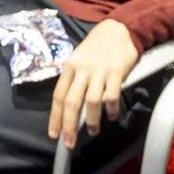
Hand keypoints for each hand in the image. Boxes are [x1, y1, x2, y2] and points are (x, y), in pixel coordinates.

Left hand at [47, 18, 138, 148]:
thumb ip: (73, 79)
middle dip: (69, 126)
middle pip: (72, 102)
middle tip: (69, 143)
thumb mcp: (79, 59)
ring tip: (92, 131)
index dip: (55, 117)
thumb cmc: (97, 46)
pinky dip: (110, 109)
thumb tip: (67, 105)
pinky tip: (111, 116)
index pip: (59, 96)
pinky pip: (111, 95)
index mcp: (70, 67)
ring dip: (91, 120)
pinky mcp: (116, 71)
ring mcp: (99, 71)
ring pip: (91, 102)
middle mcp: (82, 70)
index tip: (54, 135)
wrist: (119, 29)